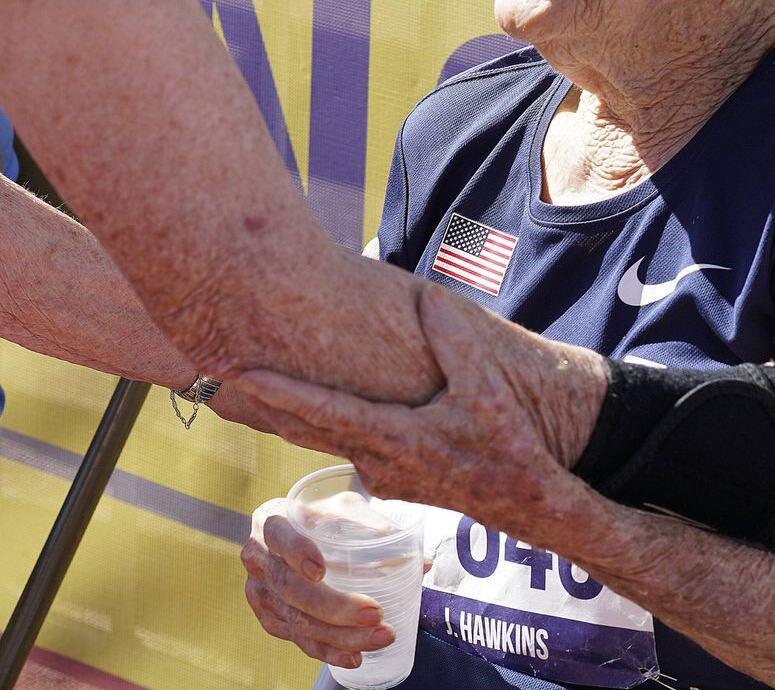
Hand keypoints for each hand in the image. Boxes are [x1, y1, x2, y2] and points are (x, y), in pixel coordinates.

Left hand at [236, 282, 598, 549]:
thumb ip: (454, 339)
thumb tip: (423, 297)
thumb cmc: (512, 444)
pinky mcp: (393, 474)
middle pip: (307, 429)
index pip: (326, 414)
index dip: (281, 393)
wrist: (534, 502)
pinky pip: (346, 443)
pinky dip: (318, 422)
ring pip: (325, 438)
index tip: (239, 373)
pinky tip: (299, 403)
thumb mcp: (488, 388)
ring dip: (286, 413)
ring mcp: (382, 474)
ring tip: (241, 384)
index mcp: (397, 440)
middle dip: (262, 402)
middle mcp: (379, 463)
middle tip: (214, 371)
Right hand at [241, 499, 395, 667]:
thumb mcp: (347, 509)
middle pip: (291, 589)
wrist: (304, 533)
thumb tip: (422, 562)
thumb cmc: (327, 517)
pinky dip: (328, 651)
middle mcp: (259, 557)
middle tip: (375, 613)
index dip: (296, 553)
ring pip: (297, 620)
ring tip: (379, 637)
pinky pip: (298, 640)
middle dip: (335, 607)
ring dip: (340, 636)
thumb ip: (377, 528)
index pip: (279, 536)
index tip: (321, 570)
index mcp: (272, 521)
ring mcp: (260, 592)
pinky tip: (354, 656)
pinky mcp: (270, 618)